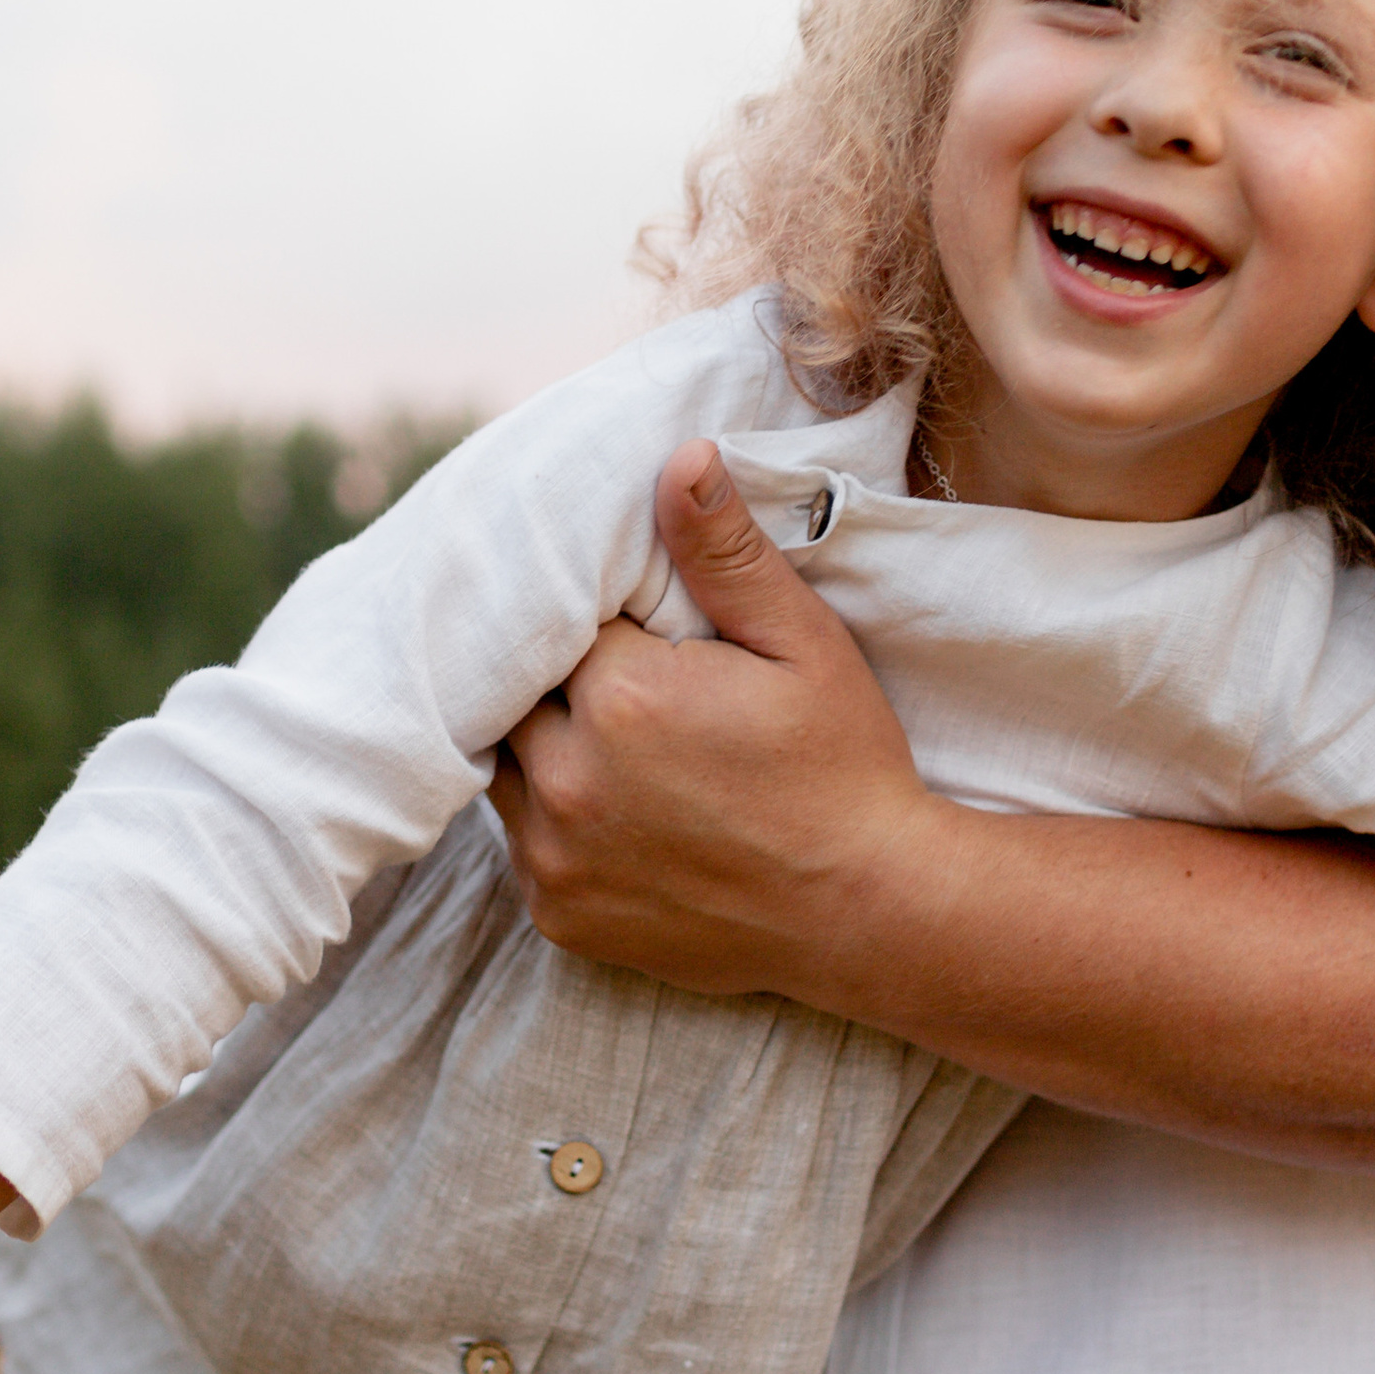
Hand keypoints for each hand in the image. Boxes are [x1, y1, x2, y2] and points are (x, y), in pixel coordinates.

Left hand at [489, 437, 945, 995]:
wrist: (869, 913)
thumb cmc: (844, 768)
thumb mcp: (803, 644)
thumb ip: (724, 554)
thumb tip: (680, 459)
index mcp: (621, 697)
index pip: (556, 619)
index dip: (594, 616)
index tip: (639, 626)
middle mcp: (567, 781)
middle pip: (515, 692)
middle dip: (559, 678)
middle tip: (631, 681)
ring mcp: (555, 857)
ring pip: (505, 766)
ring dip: (545, 745)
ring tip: (621, 741)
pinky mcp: (558, 914)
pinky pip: (522, 843)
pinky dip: (555, 820)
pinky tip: (620, 809)